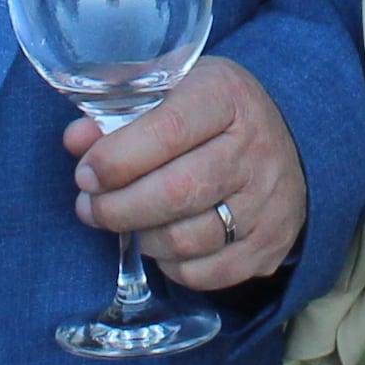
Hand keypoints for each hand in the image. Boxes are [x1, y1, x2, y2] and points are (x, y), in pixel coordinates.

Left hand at [69, 57, 305, 288]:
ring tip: (124, 222)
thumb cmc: (211, 114)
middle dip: (117, 207)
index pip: (168, 129)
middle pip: (176, 192)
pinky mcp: (270, 245)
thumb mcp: (171, 91)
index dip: (117, 158)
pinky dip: (172, 267)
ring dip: (142, 238)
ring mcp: (267, 202)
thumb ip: (119, 111)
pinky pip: (208, 273)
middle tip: (90, 207)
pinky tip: (160, 244)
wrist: (288, 143)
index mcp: (226, 97)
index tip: (86, 173)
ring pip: (187, 239)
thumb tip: (76, 141)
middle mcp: (255, 148)